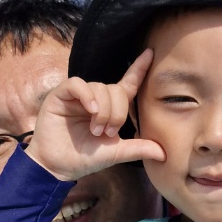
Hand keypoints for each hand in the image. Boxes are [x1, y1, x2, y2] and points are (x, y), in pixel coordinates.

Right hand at [25, 50, 165, 181]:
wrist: (57, 167)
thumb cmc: (84, 158)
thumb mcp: (115, 153)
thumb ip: (138, 148)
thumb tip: (164, 154)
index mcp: (109, 108)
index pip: (127, 84)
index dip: (138, 69)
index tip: (150, 54)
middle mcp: (95, 98)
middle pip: (115, 89)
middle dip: (117, 112)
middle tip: (108, 133)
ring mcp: (77, 96)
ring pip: (99, 87)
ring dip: (103, 110)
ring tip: (96, 130)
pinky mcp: (60, 95)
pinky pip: (78, 84)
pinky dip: (87, 95)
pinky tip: (91, 110)